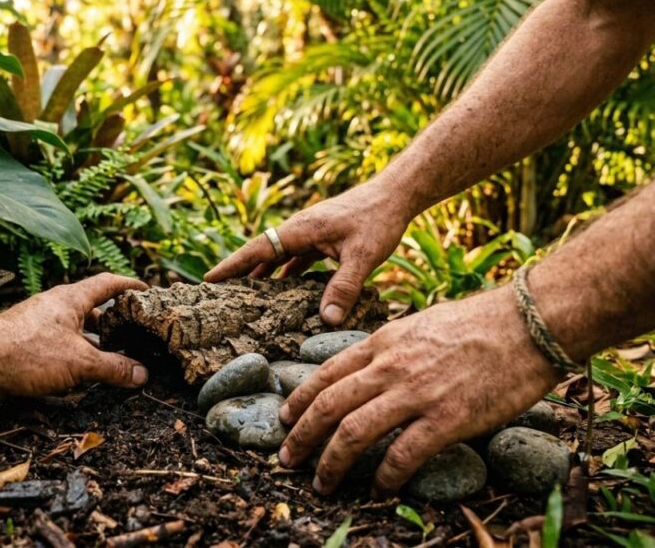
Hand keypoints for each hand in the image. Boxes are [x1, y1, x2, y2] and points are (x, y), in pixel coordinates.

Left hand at [0, 274, 148, 403]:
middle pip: (93, 311)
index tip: (146, 291)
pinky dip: (75, 361)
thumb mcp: (80, 361)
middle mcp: (56, 309)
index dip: (128, 285)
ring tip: (115, 363)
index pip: (107, 284)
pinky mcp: (29, 348)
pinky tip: (82, 380)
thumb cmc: (27, 352)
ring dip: (94, 347)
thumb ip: (113, 367)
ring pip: (76, 334)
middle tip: (134, 336)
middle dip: (114, 324)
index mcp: (71, 299)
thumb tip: (141, 374)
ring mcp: (41, 328)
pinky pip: (61, 351)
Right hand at [204, 181, 411, 325]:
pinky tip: (284, 291)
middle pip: (261, 253)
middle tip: (218, 295)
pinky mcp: (323, 238)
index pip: (256, 249)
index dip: (232, 266)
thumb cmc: (379, 220)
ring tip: (245, 298)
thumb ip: (344, 287)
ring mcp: (310, 233)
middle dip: (239, 272)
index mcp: (300, 230)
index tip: (209, 280)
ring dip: (262, 274)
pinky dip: (286, 274)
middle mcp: (299, 230)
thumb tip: (327, 320)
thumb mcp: (363, 256)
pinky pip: (296, 258)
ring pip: (278, 256)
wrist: (397, 195)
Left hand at [277, 286, 563, 495]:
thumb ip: (389, 348)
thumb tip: (368, 369)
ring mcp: (415, 393)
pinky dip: (385, 477)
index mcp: (381, 343)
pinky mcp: (446, 419)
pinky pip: (402, 455)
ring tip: (322, 483)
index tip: (285, 419)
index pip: (325, 374)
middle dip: (300, 437)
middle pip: (328, 406)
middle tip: (286, 460)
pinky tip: (379, 489)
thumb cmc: (479, 324)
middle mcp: (389, 368)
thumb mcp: (418, 324)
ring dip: (331, 463)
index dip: (298, 400)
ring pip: (353, 433)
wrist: (528, 324)